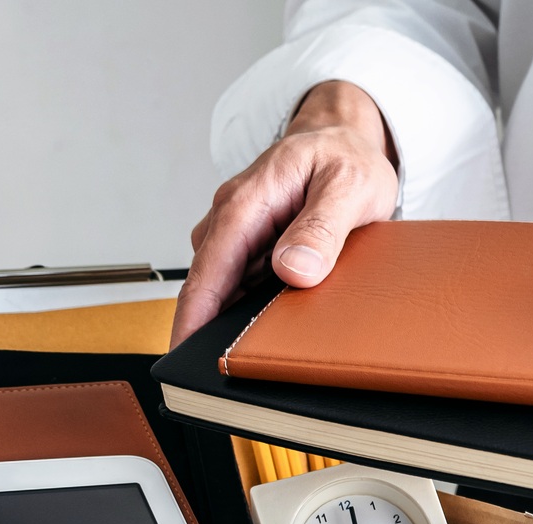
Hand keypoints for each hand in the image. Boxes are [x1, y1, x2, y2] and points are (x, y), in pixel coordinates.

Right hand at [172, 80, 399, 345]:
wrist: (345, 136)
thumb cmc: (346, 157)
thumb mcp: (349, 188)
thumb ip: (322, 229)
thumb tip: (292, 269)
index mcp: (247, 203)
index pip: (209, 270)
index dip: (193, 317)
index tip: (184, 355)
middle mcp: (233, 219)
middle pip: (213, 287)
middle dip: (212, 332)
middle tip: (230, 378)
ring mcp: (241, 235)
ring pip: (229, 290)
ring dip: (238, 322)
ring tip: (261, 363)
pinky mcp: (255, 248)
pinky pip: (247, 285)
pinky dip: (257, 308)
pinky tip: (279, 331)